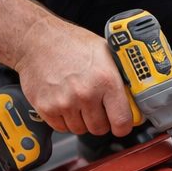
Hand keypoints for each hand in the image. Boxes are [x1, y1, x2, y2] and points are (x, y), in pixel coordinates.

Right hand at [14, 20, 134, 136]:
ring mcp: (64, 103)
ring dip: (82, 120)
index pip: (122, 120)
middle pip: (100, 129)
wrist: (37, 40)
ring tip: (78, 99)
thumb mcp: (106, 52)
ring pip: (80, 129)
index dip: (124, 126)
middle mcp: (86, 94)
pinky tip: (65, 102)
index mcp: (106, 80)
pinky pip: (61, 128)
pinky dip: (64, 120)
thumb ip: (121, 76)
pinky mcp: (46, 108)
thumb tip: (134, 96)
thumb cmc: (71, 43)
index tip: (122, 124)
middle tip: (98, 107)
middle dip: (102, 121)